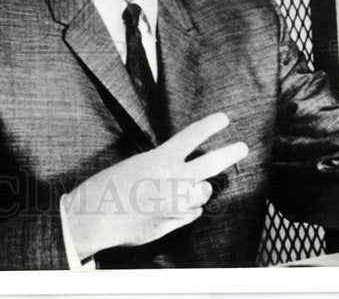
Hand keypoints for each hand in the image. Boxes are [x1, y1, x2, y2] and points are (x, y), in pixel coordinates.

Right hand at [61, 112, 247, 260]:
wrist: (97, 216)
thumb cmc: (111, 188)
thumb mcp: (137, 166)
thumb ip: (163, 167)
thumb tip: (185, 175)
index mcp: (161, 159)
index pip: (192, 136)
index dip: (210, 125)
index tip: (223, 119)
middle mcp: (174, 179)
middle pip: (212, 162)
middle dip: (230, 153)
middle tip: (242, 147)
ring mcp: (177, 201)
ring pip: (204, 192)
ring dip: (200, 190)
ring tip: (186, 189)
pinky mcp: (176, 220)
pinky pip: (193, 212)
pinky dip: (187, 209)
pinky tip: (170, 208)